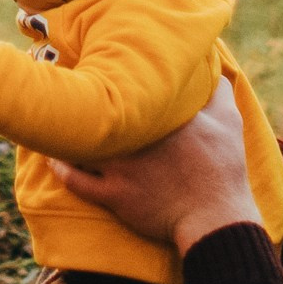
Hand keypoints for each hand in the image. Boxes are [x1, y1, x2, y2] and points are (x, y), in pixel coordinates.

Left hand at [53, 78, 259, 253]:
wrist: (214, 218)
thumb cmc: (223, 169)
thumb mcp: (229, 123)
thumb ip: (219, 92)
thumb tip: (215, 72)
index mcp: (158, 116)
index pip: (126, 88)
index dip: (107, 75)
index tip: (92, 65)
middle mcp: (134, 137)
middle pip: (95, 112)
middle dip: (80, 99)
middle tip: (62, 86)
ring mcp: (121, 167)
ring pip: (80, 144)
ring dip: (67, 134)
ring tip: (55, 121)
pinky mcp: (114, 194)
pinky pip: (75, 180)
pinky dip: (61, 168)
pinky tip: (54, 158)